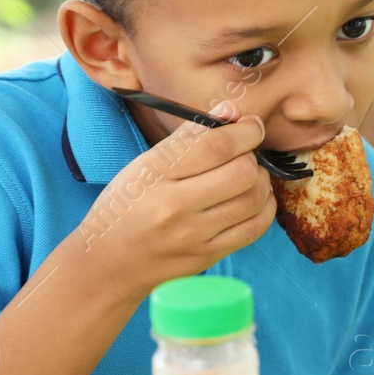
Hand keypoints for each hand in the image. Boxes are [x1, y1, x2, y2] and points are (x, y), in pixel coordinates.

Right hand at [73, 101, 276, 298]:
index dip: (246, 131)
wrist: (109, 262)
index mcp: (155, 174)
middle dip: (252, 156)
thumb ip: (190, 135)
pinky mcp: (207, 256)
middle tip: (245, 154)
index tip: (252, 126)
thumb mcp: (145, 163)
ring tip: (250, 175)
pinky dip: (264, 208)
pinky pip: (254, 229)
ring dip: (261, 181)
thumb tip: (233, 112)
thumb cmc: (126, 205)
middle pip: (242, 172)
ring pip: (253, 200)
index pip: (216, 146)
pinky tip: (255, 199)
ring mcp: (193, 235)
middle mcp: (174, 206)